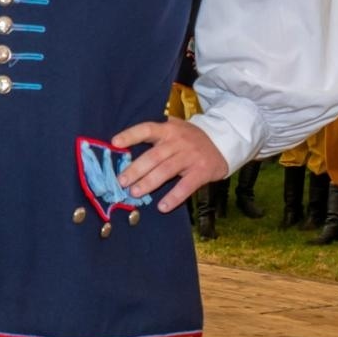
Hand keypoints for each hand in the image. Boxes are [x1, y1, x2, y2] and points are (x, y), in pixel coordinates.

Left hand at [111, 117, 229, 213]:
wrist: (223, 142)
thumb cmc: (189, 139)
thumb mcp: (174, 131)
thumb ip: (155, 137)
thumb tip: (123, 152)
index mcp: (168, 130)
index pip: (147, 129)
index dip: (130, 135)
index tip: (114, 143)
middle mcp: (178, 141)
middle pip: (154, 156)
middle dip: (135, 169)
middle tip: (120, 182)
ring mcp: (191, 156)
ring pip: (166, 170)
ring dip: (149, 183)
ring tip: (134, 193)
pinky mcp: (202, 171)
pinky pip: (186, 186)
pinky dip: (174, 197)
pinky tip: (162, 206)